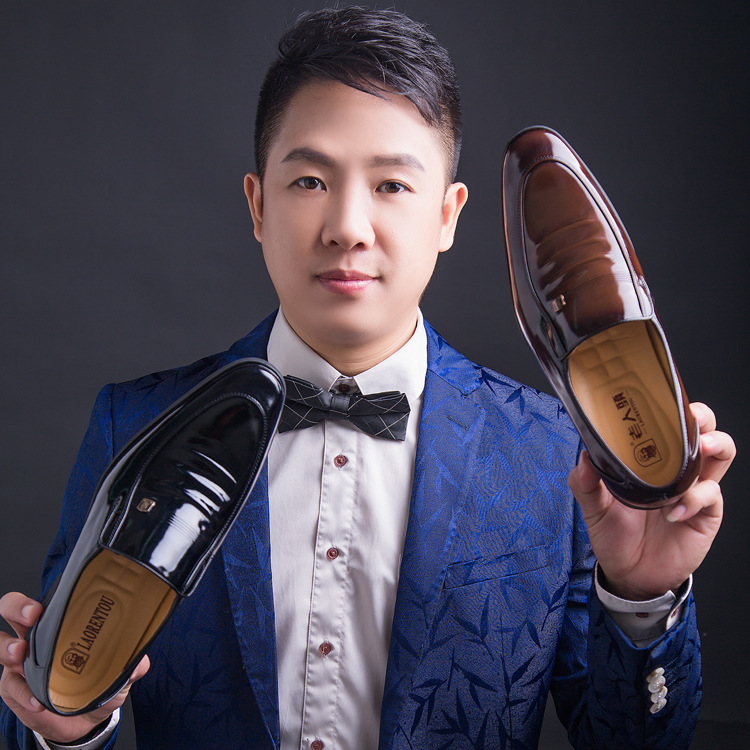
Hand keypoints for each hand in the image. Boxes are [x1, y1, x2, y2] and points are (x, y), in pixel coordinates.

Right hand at [0, 591, 148, 743]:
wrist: (82, 722)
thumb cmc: (96, 685)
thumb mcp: (115, 674)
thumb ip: (127, 665)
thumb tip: (140, 663)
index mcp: (61, 623)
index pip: (47, 598)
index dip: (40, 596)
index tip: (42, 605)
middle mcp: (37, 636)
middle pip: (12, 610)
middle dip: (16, 608)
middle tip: (31, 616)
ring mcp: (21, 661)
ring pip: (1, 644)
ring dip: (8, 648)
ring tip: (22, 654)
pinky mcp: (14, 687)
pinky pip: (9, 685)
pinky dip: (21, 693)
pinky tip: (36, 700)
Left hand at [568, 402, 734, 599]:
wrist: (629, 573)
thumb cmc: (614, 534)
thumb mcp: (593, 506)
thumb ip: (586, 482)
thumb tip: (584, 456)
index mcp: (650, 458)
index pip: (668, 423)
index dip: (669, 406)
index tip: (659, 396)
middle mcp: (677, 468)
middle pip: (704, 428)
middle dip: (702, 417)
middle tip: (690, 418)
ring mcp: (695, 488)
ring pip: (722, 453)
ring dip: (715, 446)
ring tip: (700, 449)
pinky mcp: (706, 513)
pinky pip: (711, 495)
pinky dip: (695, 498)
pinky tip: (673, 512)